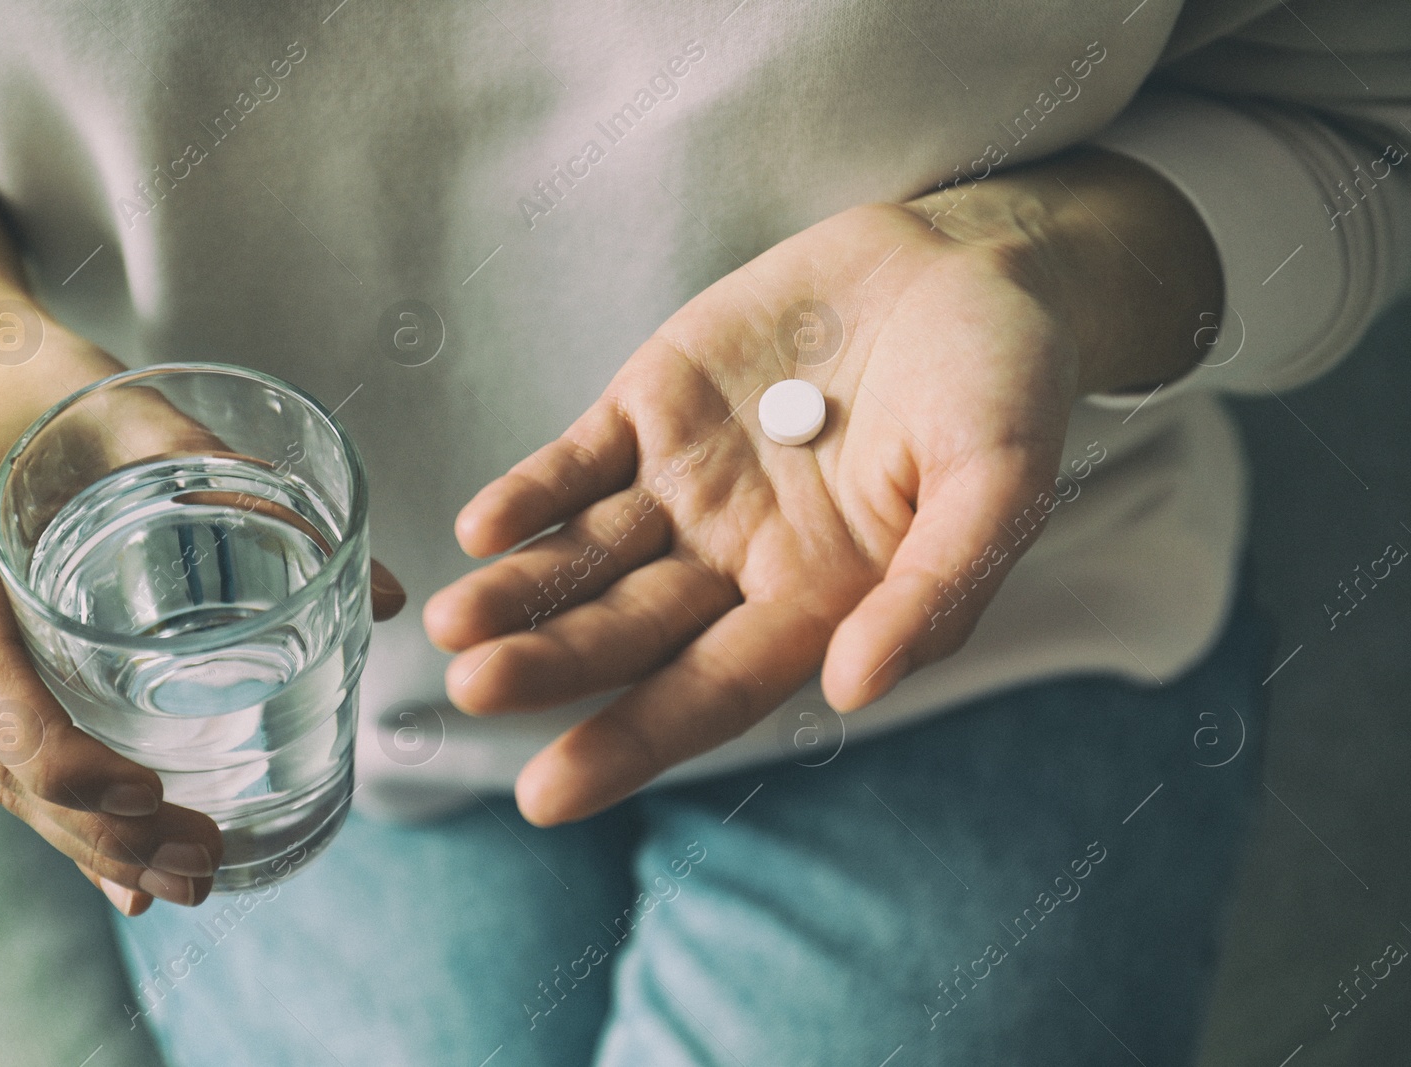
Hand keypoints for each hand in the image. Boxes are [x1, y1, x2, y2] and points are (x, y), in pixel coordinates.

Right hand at [0, 331, 405, 914]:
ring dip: (83, 841)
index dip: (56, 749)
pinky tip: (123, 877)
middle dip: (92, 825)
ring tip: (184, 881)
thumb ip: (256, 493)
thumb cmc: (55, 391)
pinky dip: (61, 819)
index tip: (144, 793)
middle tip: (199, 864)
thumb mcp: (147, 417)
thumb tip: (388, 598)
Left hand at [425, 147, 1220, 825]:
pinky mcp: (656, 407)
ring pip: (587, 552)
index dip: (630, 740)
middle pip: (628, 628)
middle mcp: (738, 557)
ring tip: (453, 622)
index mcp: (819, 600)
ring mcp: (689, 483)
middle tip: (473, 690)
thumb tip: (851, 691)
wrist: (971, 264)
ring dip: (521, 589)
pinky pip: (580, 459)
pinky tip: (481, 526)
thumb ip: (933, 591)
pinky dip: (534, 490)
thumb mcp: (999, 486)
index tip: (547, 793)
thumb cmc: (1004, 386)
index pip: (708, 689)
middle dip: (551, 663)